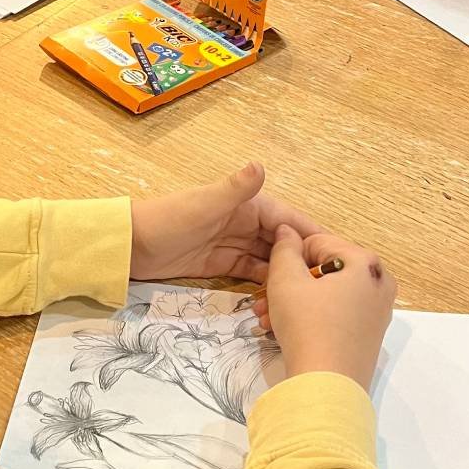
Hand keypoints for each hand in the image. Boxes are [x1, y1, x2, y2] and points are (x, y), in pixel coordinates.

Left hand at [130, 162, 322, 285]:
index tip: (337, 258)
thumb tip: (259, 165)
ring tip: (304, 301)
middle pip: (284, 245)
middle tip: (326, 290)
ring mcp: (234, 245)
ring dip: (286, 279)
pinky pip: (252, 276)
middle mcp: (245, 223)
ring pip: (271, 263)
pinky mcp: (222, 266)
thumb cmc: (167, 221)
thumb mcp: (203, 205)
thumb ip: (234, 189)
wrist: (130, 245)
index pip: (289, 221)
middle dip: (304, 264)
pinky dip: (265, 288)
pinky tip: (279, 303)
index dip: (313, 237)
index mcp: (247, 204)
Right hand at [253, 227, 395, 390]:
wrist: (327, 386)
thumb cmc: (308, 325)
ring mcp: (377, 311)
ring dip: (294, 301)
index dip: (288, 256)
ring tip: (266, 318)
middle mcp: (379, 282)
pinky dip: (312, 316)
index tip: (269, 274)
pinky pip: (337, 314)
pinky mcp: (369, 335)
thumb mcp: (285, 280)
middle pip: (324, 270)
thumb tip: (288, 232)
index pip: (317, 242)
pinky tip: (284, 330)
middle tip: (263, 299)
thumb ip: (284, 248)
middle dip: (290, 283)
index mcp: (364, 262)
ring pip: (327, 294)